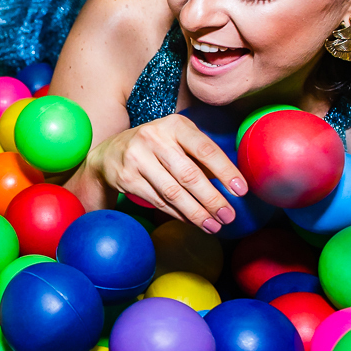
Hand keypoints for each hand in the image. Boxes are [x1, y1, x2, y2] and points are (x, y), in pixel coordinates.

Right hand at [89, 113, 247, 232]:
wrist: (109, 153)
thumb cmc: (155, 146)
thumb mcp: (177, 139)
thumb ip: (201, 156)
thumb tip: (232, 183)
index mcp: (174, 125)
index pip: (205, 149)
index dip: (225, 171)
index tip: (241, 190)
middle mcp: (154, 138)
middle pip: (189, 175)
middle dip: (212, 199)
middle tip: (229, 216)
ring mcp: (137, 158)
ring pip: (173, 192)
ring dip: (196, 212)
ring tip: (213, 225)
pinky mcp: (127, 178)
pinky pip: (158, 201)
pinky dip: (178, 213)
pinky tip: (191, 220)